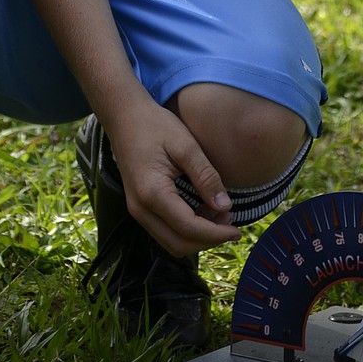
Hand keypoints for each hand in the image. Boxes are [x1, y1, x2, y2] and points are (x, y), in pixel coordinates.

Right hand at [106, 99, 241, 256]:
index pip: (188, 228)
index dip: (216, 234)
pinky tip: (202, 212)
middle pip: (178, 244)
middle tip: (231, 222)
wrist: (124, 117)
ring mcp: (137, 210)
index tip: (238, 230)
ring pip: (171, 242)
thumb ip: (206, 176)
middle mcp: (141, 209)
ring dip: (197, 237)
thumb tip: (225, 207)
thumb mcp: (185, 145)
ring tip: (220, 216)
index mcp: (152, 193)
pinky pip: (164, 231)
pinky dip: (186, 230)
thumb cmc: (155, 125)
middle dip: (208, 239)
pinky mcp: (139, 207)